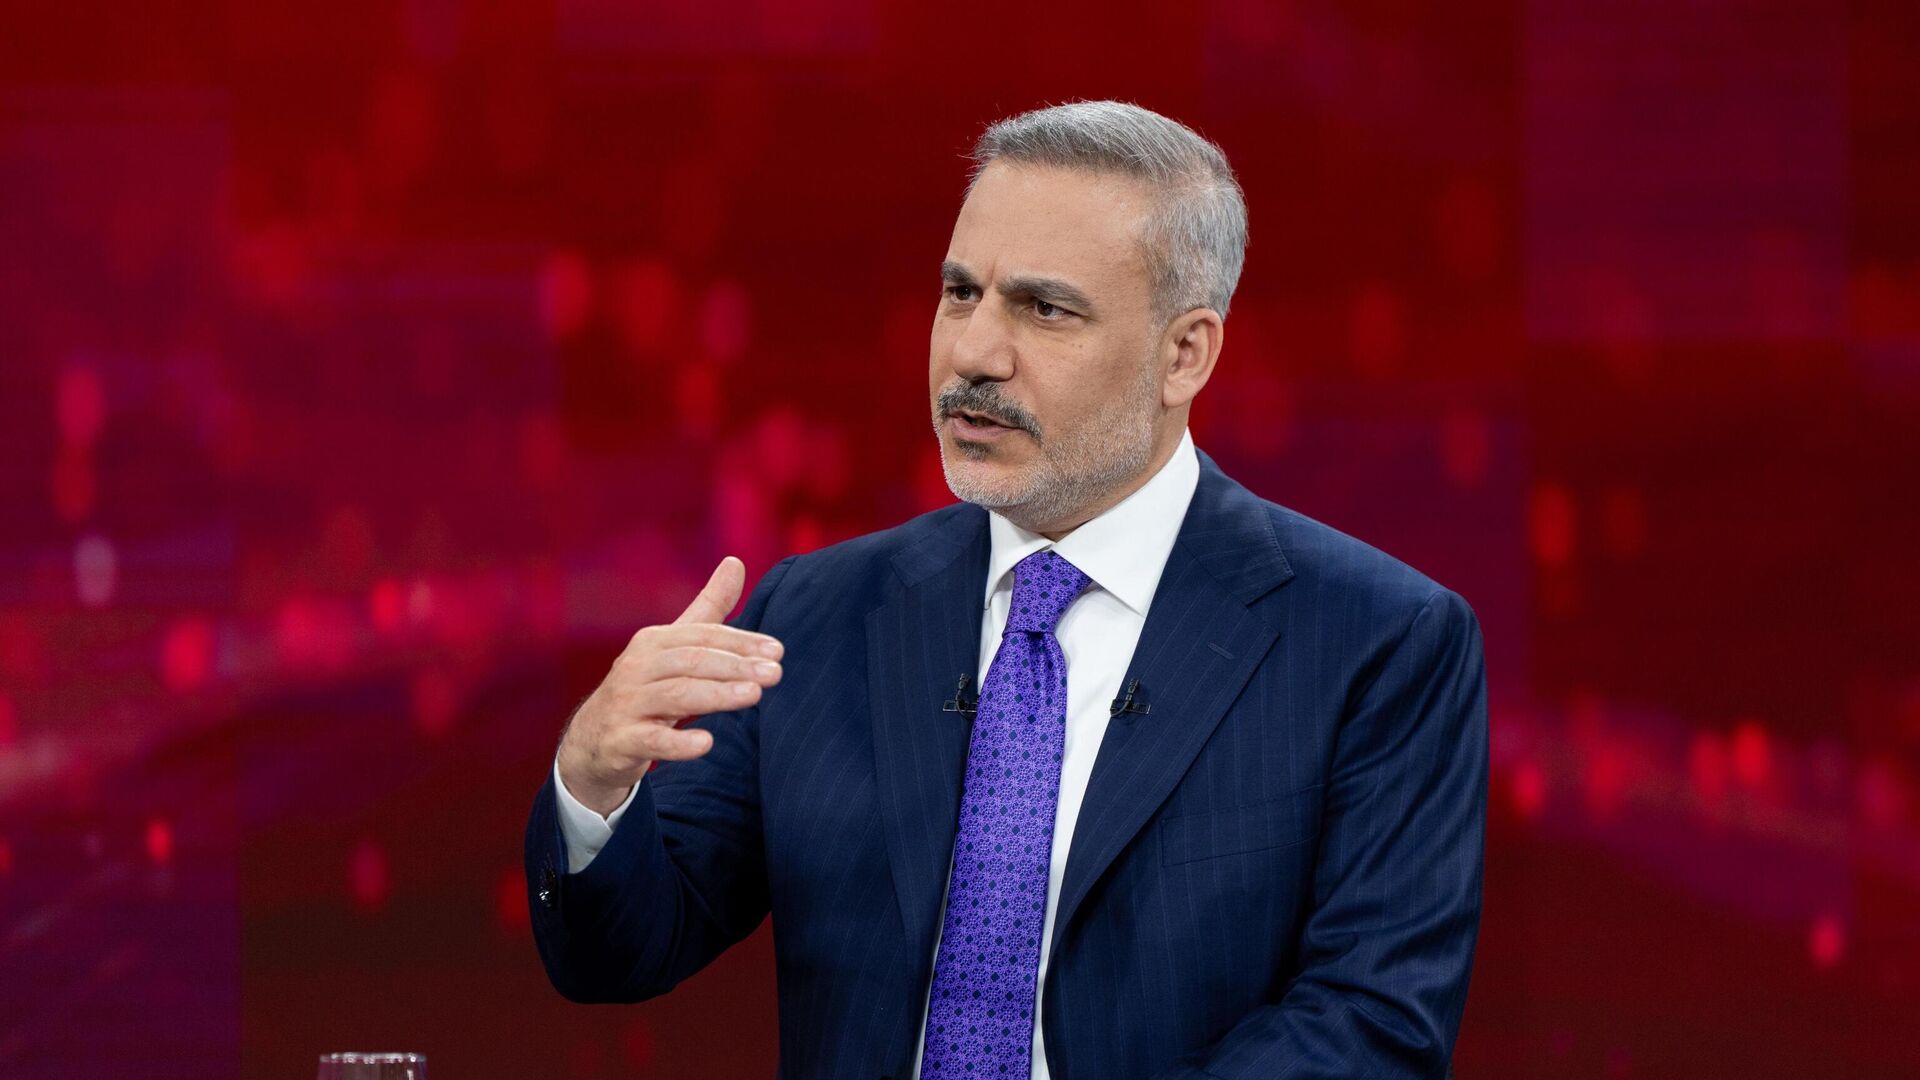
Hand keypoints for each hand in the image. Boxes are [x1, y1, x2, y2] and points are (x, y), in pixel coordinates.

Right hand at [556, 556, 783, 815]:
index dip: (740, 642)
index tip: (777, 651)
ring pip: (675, 696)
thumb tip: (736, 561)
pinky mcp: (621, 741)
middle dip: (735, 666)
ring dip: (716, 695)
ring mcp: (626, 704)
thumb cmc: (647, 687)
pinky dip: (678, 743)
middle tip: (774, 674)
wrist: (594, 740)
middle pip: (691, 662)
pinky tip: (706, 743)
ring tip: (754, 696)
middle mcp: (637, 668)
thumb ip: (708, 608)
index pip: (702, 637)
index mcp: (654, 642)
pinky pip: (650, 741)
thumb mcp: (675, 647)